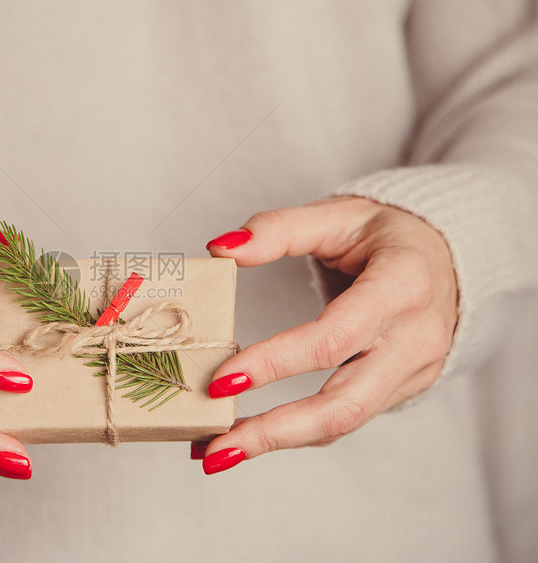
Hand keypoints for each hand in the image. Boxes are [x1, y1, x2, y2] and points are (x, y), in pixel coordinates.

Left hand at [194, 197, 457, 473]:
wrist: (452, 257)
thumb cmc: (390, 234)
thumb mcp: (340, 214)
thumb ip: (280, 229)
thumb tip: (220, 247)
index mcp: (402, 287)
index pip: (333, 338)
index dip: (276, 363)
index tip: (221, 380)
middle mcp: (414, 339)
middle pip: (343, 405)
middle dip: (273, 432)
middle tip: (214, 447)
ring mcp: (412, 372)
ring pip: (343, 422)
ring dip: (276, 442)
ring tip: (217, 452)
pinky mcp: (401, 390)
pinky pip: (344, 417)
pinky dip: (294, 432)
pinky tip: (251, 435)